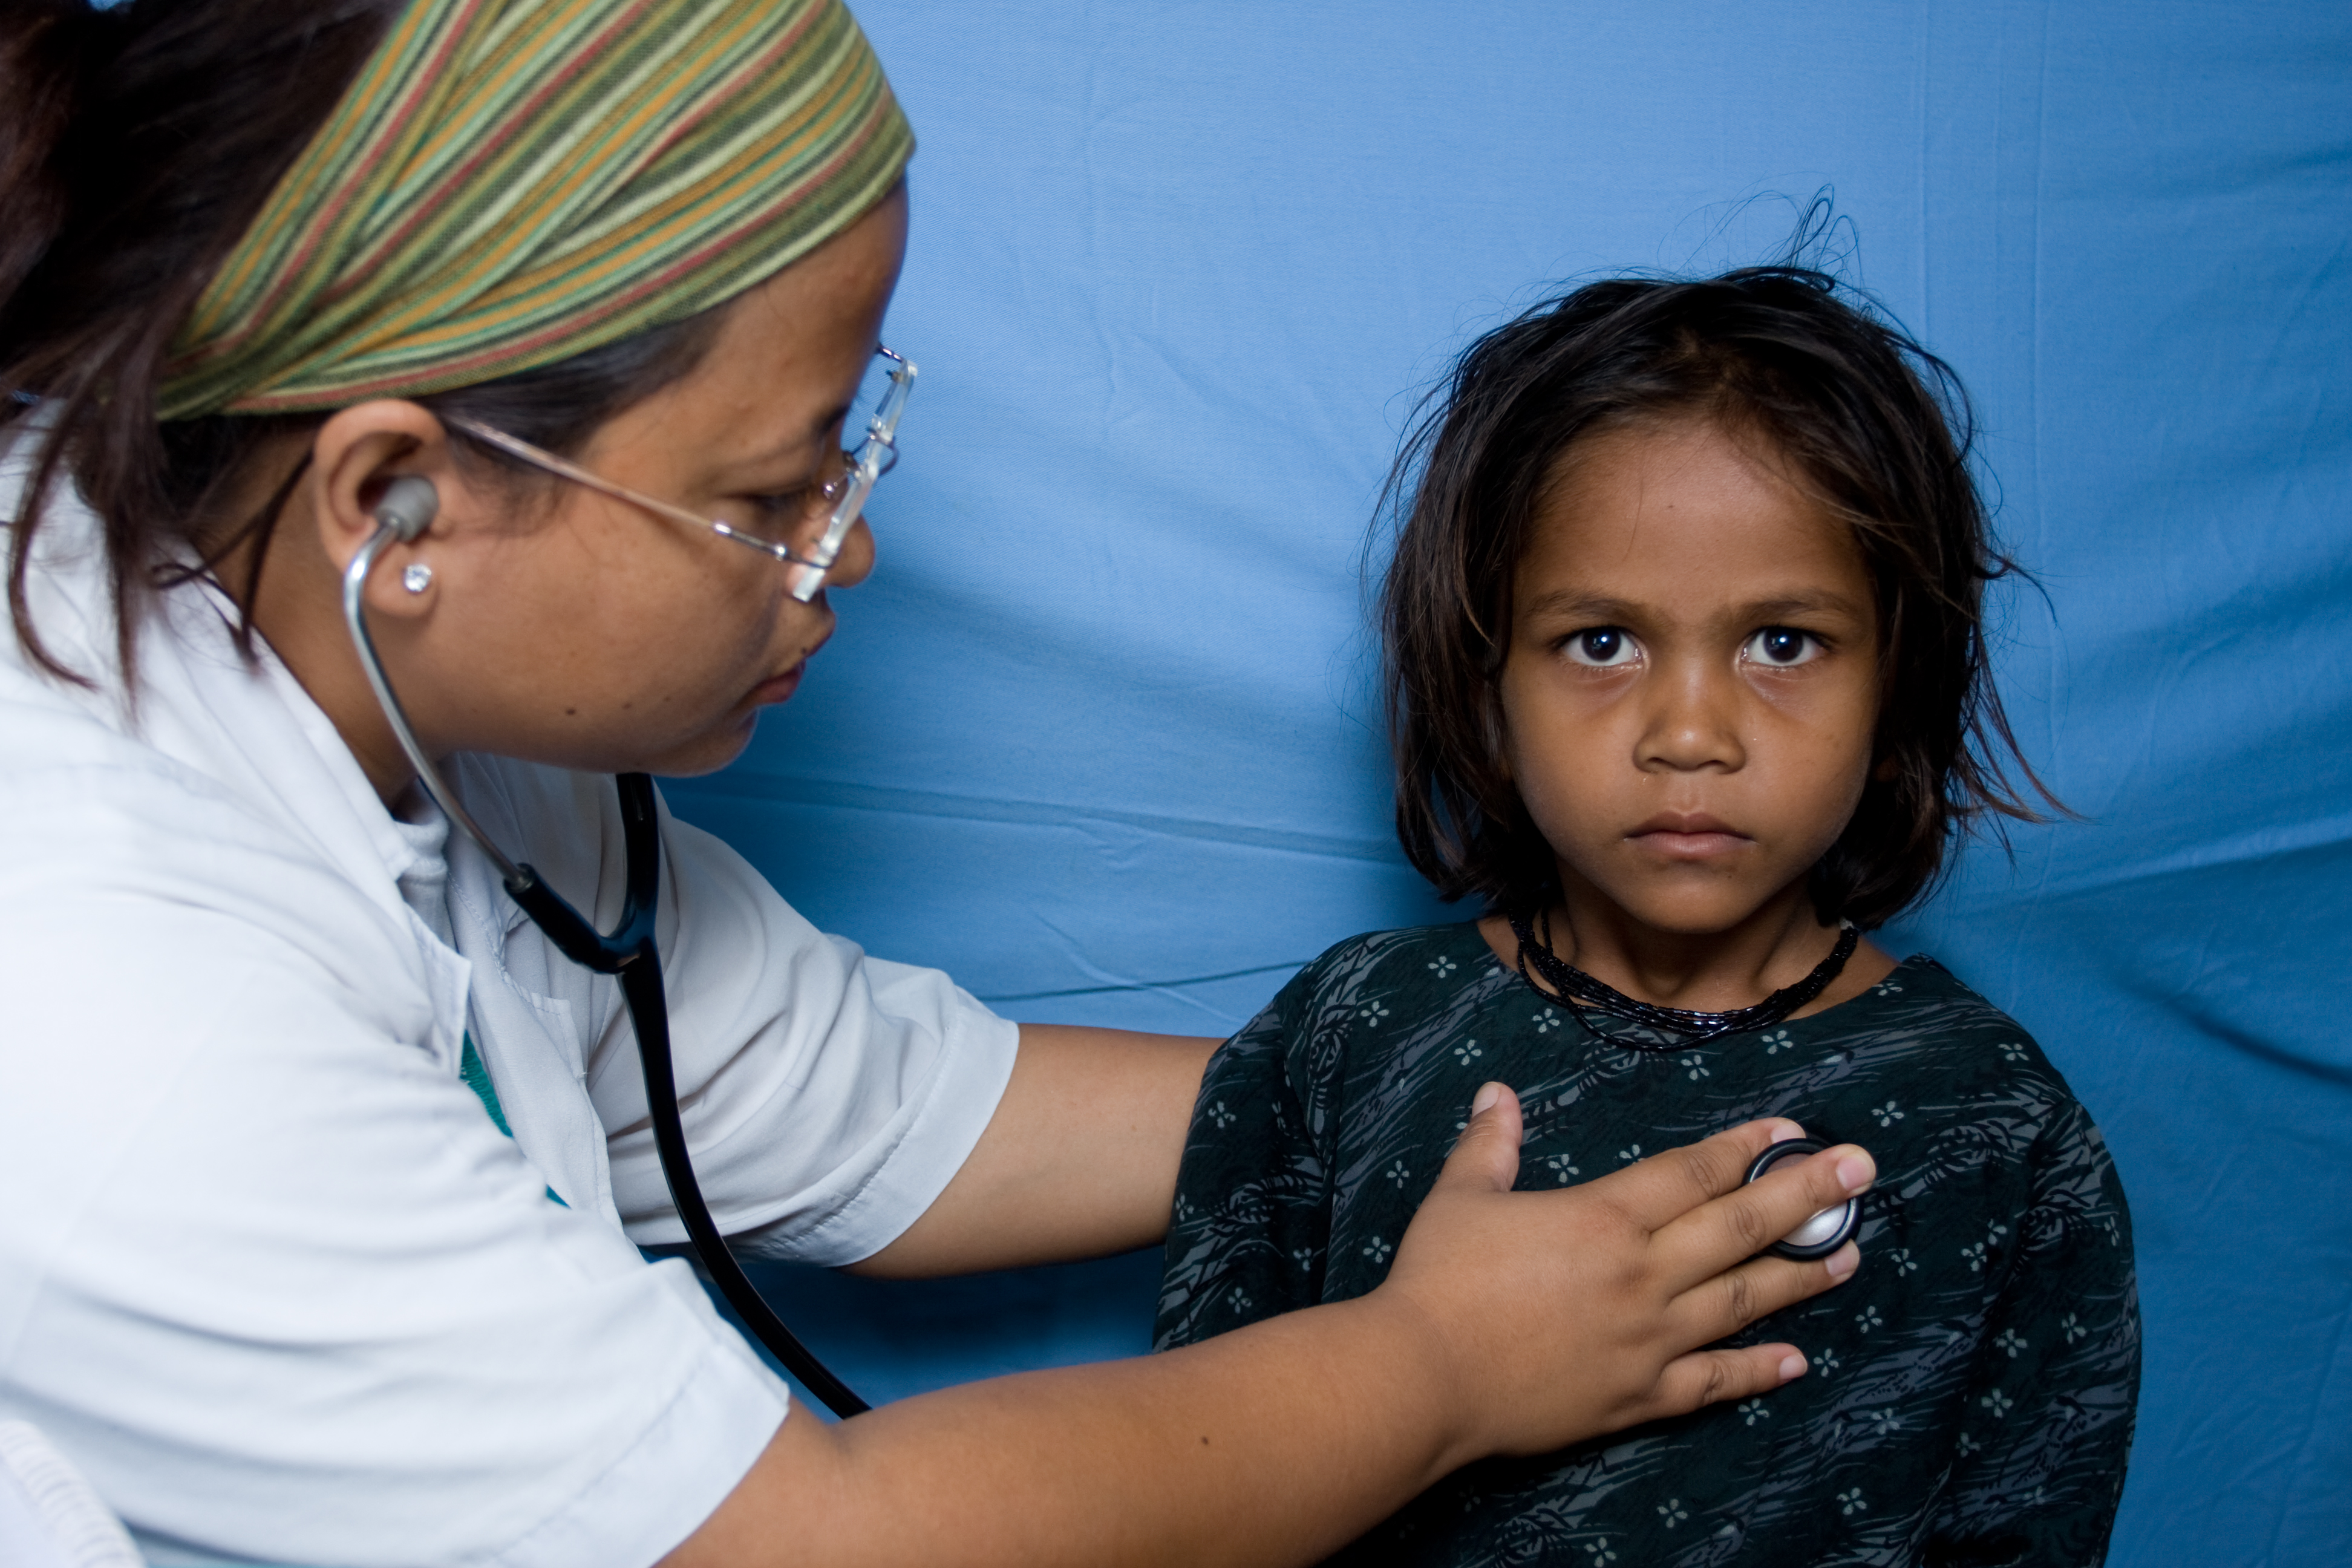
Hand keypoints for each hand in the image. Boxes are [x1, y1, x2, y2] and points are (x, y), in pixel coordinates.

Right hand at [1376, 1082, 1869, 1465]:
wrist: (1425, 1378)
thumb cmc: (1437, 1281)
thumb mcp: (1459, 1196)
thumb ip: (1490, 1144)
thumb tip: (1497, 1093)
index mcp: (1604, 1218)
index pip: (1694, 1173)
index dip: (1746, 1149)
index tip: (1792, 1130)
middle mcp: (1642, 1275)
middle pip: (1741, 1227)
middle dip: (1807, 1194)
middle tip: (1862, 1171)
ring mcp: (1649, 1340)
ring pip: (1743, 1301)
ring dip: (1801, 1275)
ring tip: (1850, 1254)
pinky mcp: (1639, 1396)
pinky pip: (1712, 1382)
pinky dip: (1757, 1371)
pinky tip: (1796, 1363)